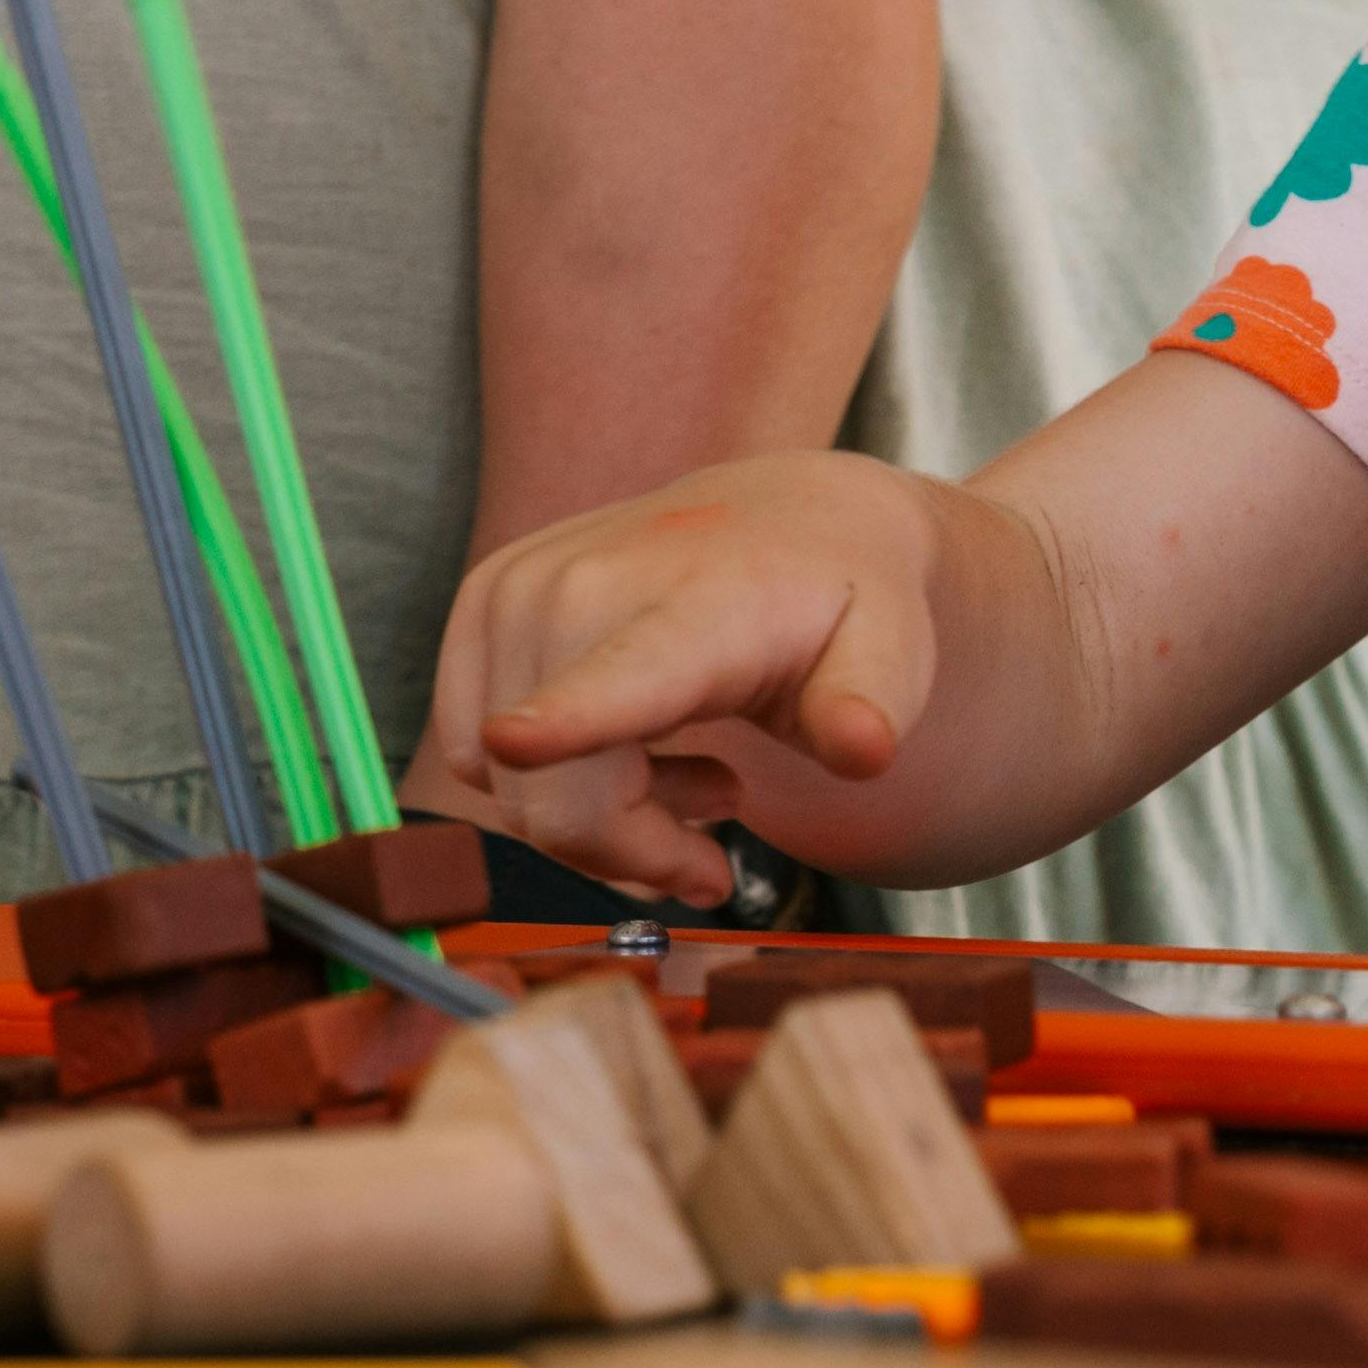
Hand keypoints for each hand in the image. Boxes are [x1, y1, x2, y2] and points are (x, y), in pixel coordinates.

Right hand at [443, 452, 952, 910]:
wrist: (798, 517)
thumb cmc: (844, 602)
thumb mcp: (892, 655)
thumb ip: (869, 704)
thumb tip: (863, 747)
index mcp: (692, 608)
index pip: (618, 673)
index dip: (563, 719)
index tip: (518, 739)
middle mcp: (584, 585)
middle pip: (559, 798)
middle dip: (636, 850)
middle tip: (721, 830)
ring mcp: (518, 590)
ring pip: (513, 790)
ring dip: (598, 816)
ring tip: (695, 770)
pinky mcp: (484, 601)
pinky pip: (475, 756)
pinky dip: (547, 777)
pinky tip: (633, 745)